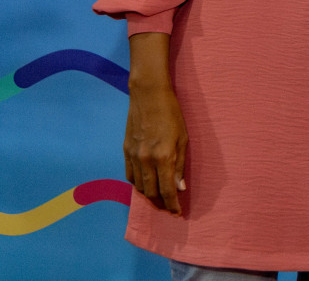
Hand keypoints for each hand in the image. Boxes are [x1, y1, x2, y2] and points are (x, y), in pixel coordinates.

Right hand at [124, 82, 187, 214]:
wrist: (148, 96)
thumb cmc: (172, 114)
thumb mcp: (183, 138)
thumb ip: (180, 165)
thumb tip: (179, 187)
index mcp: (163, 157)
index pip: (166, 190)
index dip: (172, 204)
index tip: (177, 212)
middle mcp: (145, 160)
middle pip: (150, 192)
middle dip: (160, 203)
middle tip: (168, 208)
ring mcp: (133, 156)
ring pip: (138, 186)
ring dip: (148, 196)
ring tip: (158, 199)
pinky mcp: (125, 151)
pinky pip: (129, 175)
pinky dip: (137, 184)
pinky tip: (145, 185)